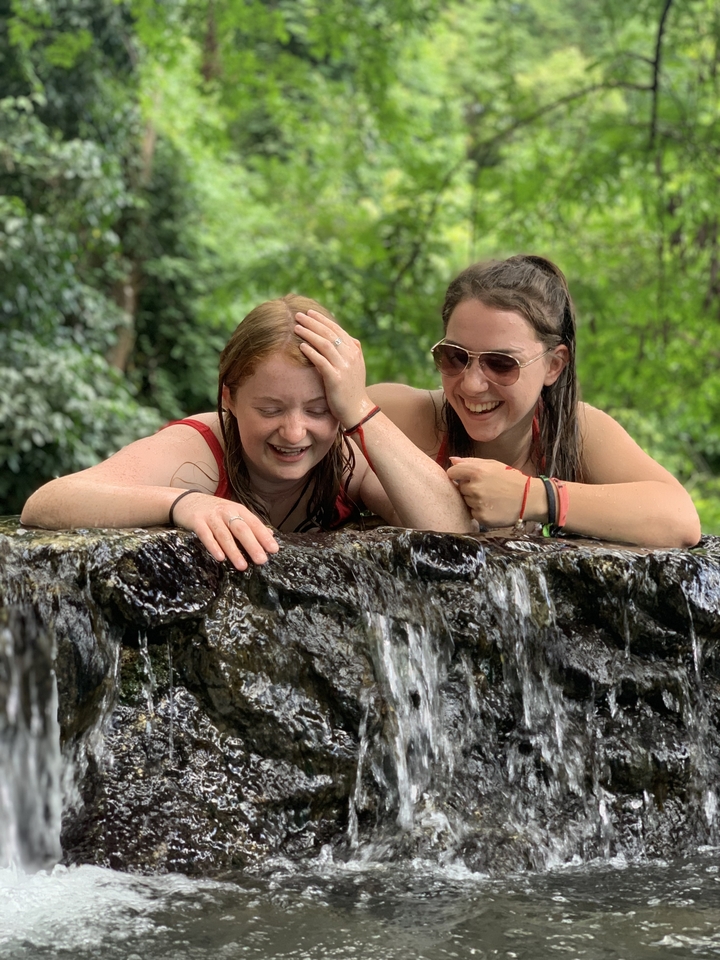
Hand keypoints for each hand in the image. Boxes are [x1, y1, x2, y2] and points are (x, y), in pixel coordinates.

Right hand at [173, 492, 278, 570]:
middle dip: (252, 545)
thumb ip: (250, 524)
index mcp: (238, 510)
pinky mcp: (197, 522)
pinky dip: (213, 546)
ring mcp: (211, 516)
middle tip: (261, 560)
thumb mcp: (233, 513)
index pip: (254, 523)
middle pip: (241, 529)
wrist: (185, 500)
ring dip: (234, 551)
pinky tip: (220, 557)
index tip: (274, 549)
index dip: (264, 537)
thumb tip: (270, 535)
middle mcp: (226, 512)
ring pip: (224, 534)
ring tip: (242, 566)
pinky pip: (205, 535)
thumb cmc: (213, 511)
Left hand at [294, 310, 373, 427]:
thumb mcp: (356, 367)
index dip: (322, 319)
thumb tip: (349, 337)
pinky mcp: (336, 379)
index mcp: (354, 351)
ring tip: (296, 327)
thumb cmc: (352, 389)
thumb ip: (352, 351)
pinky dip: (310, 352)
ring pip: (325, 344)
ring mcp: (344, 367)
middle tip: (298, 315)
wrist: (357, 411)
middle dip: (313, 322)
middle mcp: (350, 356)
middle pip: (329, 333)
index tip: (309, 313)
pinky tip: (301, 346)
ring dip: (309, 333)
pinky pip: (321, 361)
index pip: (337, 329)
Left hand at [446, 458, 529, 527]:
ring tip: (491, 498)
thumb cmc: (511, 479)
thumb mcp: (493, 465)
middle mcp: (474, 487)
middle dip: (469, 488)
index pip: (452, 472)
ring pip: (466, 501)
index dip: (457, 475)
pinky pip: (473, 512)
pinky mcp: (481, 517)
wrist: (529, 498)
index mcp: (477, 471)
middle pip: (459, 488)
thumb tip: (452, 460)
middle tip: (486, 488)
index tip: (464, 478)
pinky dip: (480, 511)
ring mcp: (477, 503)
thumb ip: (470, 462)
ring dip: (474, 500)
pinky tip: (492, 507)